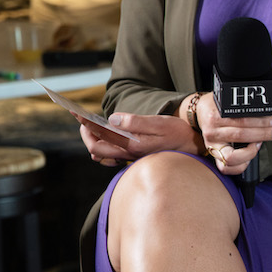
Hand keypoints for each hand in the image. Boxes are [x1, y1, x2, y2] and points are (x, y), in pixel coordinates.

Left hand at [77, 112, 194, 165]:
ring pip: (102, 155)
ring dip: (94, 141)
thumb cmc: (178, 133)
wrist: (195, 145)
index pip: (99, 138)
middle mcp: (128, 155)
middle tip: (83, 120)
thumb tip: (111, 119)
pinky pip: (112, 156)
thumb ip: (134, 122)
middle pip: (96, 149)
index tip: (76, 113)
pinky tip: (109, 136)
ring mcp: (131, 158)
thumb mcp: (159, 123)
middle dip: (86, 134)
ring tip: (93, 127)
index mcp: (132, 146)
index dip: (85, 125)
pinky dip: (105, 146)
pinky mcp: (135, 157)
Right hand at [194, 96, 271, 177]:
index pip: (240, 122)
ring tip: (261, 142)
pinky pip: (226, 169)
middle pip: (240, 136)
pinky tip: (250, 153)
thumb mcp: (226, 100)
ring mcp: (211, 146)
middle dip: (262, 134)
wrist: (200, 113)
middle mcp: (212, 133)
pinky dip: (241, 165)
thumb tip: (265, 109)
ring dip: (253, 150)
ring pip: (233, 156)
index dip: (259, 123)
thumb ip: (241, 105)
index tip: (271, 121)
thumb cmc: (217, 107)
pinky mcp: (213, 156)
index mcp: (214, 117)